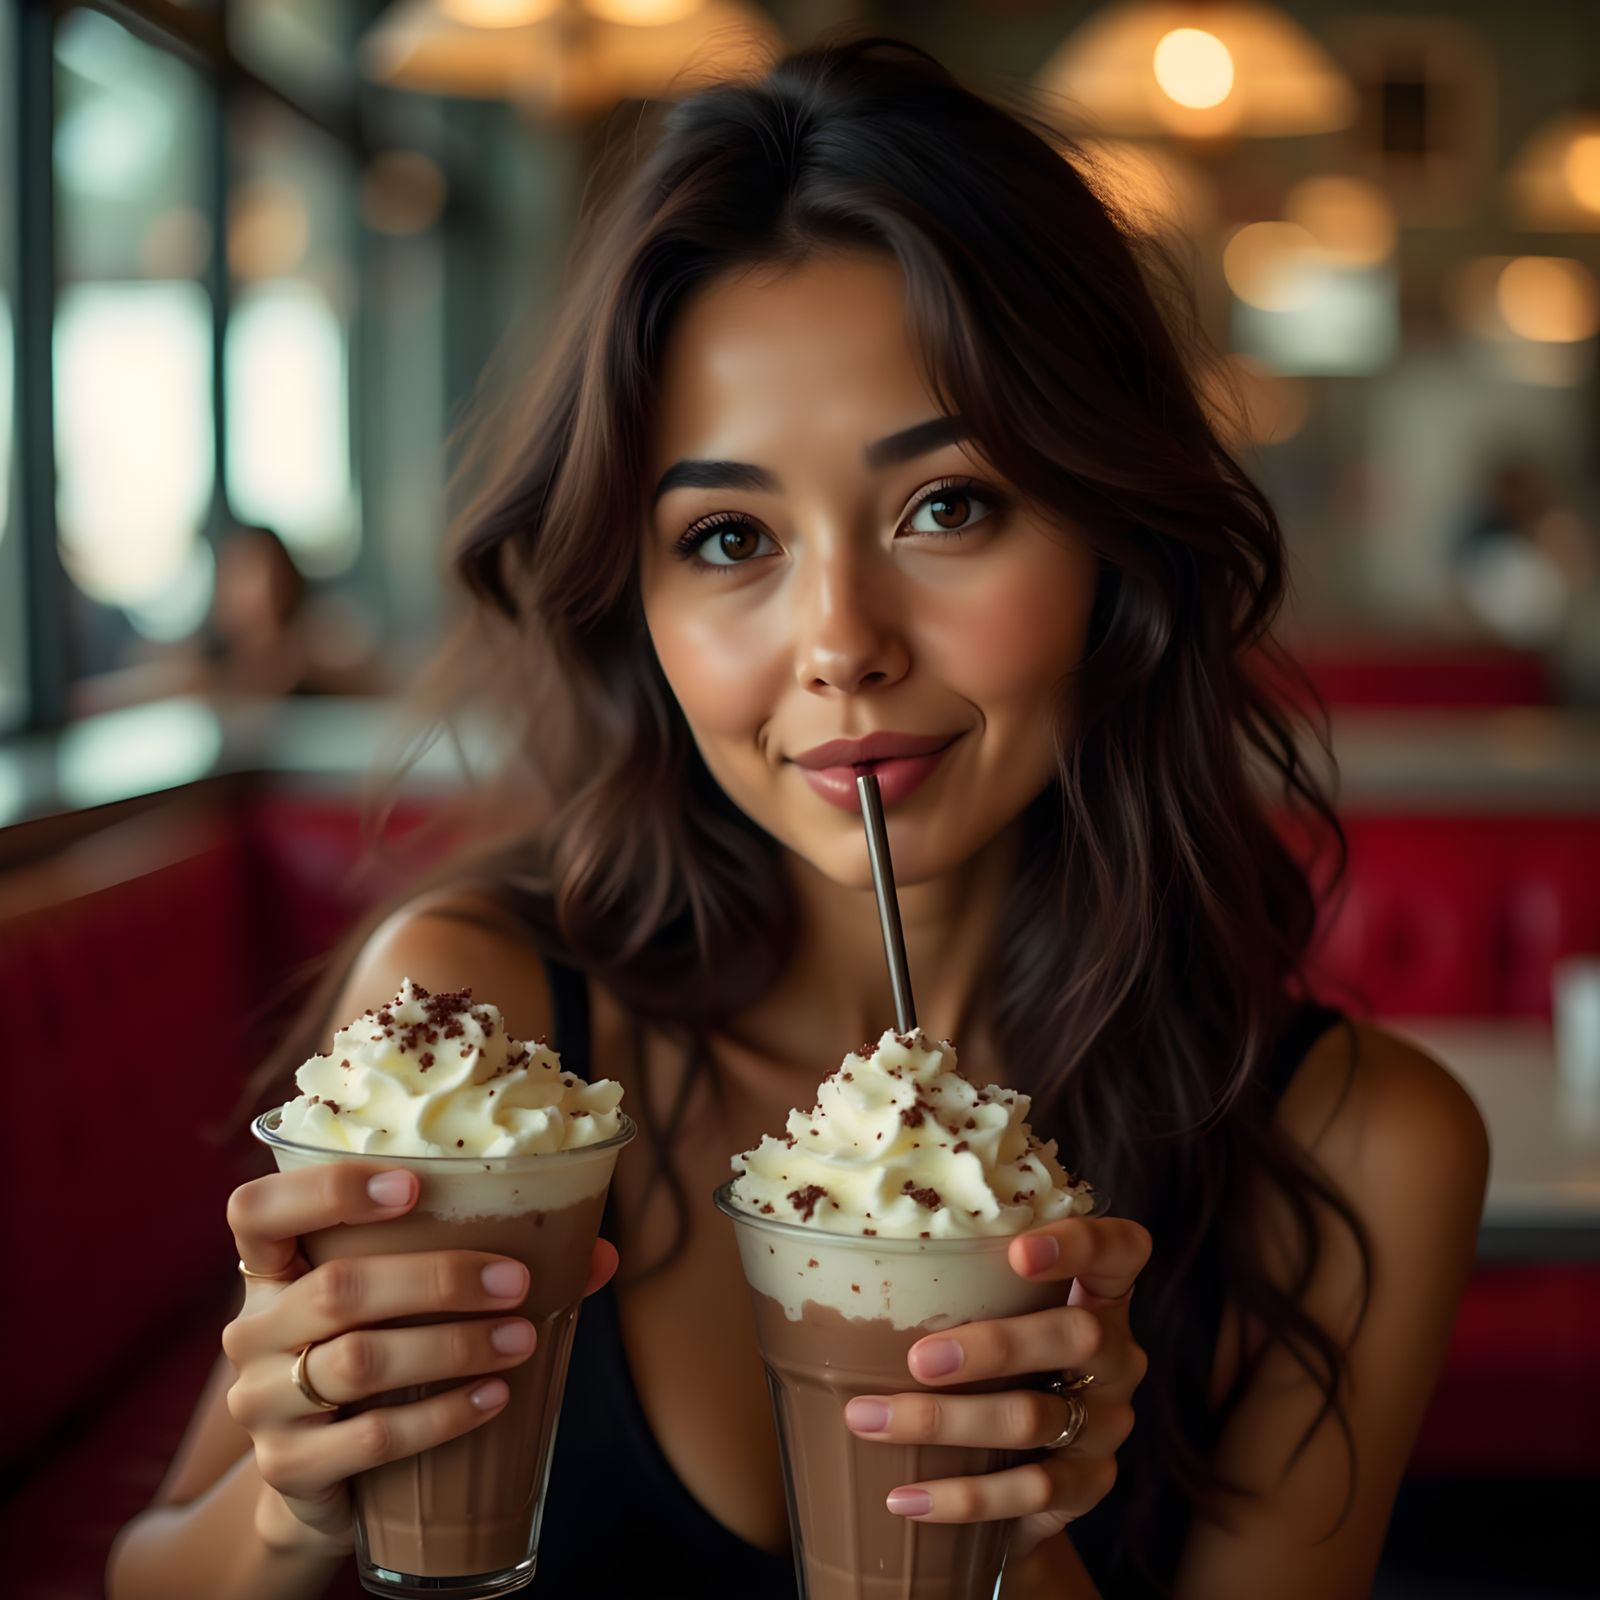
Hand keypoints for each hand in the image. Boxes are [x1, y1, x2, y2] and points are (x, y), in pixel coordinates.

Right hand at [221, 1163, 619, 1550]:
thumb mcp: (403, 1301)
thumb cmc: (377, 1353)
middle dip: (438, 1279)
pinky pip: (372, 1437)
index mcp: (273, 1267)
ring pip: (358, 1361)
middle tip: (514, 1280)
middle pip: (335, 1288)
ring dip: (452, 1346)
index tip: (413, 1185)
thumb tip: (598, 1254)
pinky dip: (443, 1416)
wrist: (325, 1477)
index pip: (257, 1210)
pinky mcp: (289, 1468)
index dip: (325, 1189)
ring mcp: (263, 1402)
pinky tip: (494, 1398)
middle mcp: (253, 1329)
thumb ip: (485, 1261)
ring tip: (521, 1338)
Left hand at [843, 1215, 1150, 1558]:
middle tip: (918, 1357)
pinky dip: (959, 1496)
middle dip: (994, 1345)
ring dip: (946, 1420)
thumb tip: (833, 1244)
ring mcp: (1106, 1423)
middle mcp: (1116, 1354)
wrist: (1021, 1478)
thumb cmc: (990, 1362)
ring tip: (870, 1418)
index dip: (1081, 1244)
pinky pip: (1029, 1491)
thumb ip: (957, 1280)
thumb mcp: (991, 1315)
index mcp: (1099, 1294)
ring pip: (1036, 1418)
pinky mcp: (1087, 1485)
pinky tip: (903, 1495)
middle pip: (1077, 1336)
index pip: (1120, 1251)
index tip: (1018, 1250)